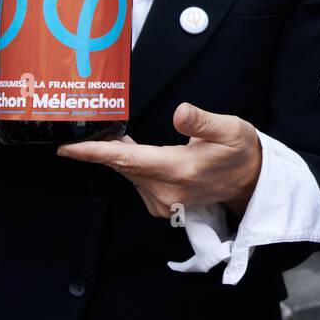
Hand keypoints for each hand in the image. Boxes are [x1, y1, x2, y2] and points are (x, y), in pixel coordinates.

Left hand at [56, 102, 261, 219]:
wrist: (252, 181)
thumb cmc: (241, 152)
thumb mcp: (231, 128)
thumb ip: (202, 122)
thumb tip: (179, 112)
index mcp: (180, 170)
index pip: (127, 160)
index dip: (94, 153)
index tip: (67, 148)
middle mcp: (167, 191)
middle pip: (123, 166)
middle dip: (102, 148)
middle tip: (86, 128)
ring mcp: (164, 202)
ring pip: (129, 174)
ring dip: (119, 156)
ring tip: (117, 135)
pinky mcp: (163, 206)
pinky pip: (137, 182)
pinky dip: (131, 167)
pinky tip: (137, 154)